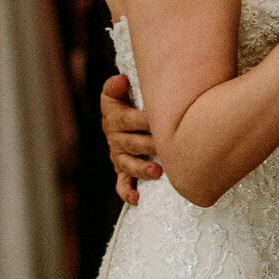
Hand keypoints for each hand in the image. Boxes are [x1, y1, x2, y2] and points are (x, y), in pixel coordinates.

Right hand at [101, 72, 157, 204]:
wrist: (122, 115)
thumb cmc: (128, 100)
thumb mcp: (120, 90)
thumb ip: (117, 85)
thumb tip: (121, 79)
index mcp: (115, 117)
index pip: (126, 119)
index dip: (141, 121)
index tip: (155, 120)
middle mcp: (115, 138)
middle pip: (130, 143)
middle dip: (147, 145)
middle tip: (164, 146)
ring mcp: (119, 156)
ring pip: (128, 164)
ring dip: (141, 168)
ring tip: (156, 171)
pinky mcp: (122, 170)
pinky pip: (122, 183)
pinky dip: (127, 192)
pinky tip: (136, 199)